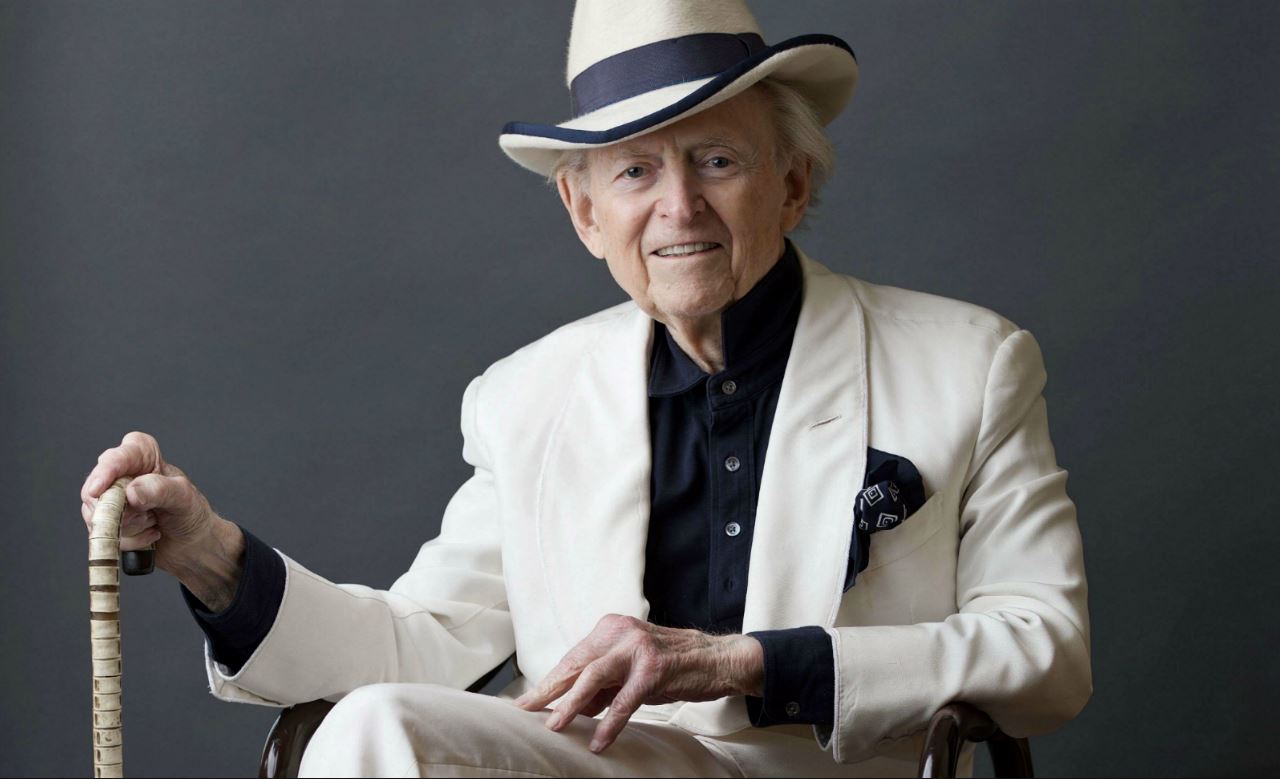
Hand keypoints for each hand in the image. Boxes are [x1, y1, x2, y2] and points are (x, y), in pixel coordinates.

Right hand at [80, 430, 220, 574]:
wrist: (191, 541)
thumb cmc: (190, 512)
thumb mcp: (183, 498)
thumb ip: (159, 490)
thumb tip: (131, 491)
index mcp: (142, 454)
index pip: (118, 457)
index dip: (105, 471)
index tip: (99, 490)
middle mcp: (121, 472)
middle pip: (98, 490)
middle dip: (124, 510)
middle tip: (150, 513)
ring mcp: (109, 496)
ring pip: (99, 515)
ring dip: (130, 526)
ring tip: (152, 521)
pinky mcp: (104, 519)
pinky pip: (103, 533)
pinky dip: (128, 539)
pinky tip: (147, 532)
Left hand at [512, 614, 763, 752]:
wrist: (719, 658)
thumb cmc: (674, 664)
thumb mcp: (633, 667)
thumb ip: (605, 682)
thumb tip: (576, 706)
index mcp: (611, 628)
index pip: (573, 657)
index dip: (550, 681)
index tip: (527, 700)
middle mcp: (620, 632)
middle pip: (576, 665)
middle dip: (549, 691)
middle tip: (525, 710)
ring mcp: (637, 648)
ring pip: (593, 678)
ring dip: (570, 705)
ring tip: (554, 726)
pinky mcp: (654, 669)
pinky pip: (625, 701)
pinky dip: (609, 724)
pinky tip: (598, 741)